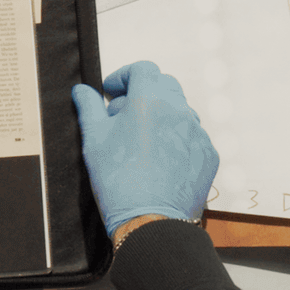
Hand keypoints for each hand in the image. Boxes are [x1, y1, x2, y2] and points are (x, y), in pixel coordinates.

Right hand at [71, 60, 219, 235]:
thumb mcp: (94, 139)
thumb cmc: (120, 181)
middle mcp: (179, 112)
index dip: (123, 75)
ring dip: (160, 114)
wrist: (151, 220)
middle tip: (121, 113)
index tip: (110, 91)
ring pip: (180, 110)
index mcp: (150, 101)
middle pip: (164, 85)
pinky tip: (157, 157)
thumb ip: (88, 108)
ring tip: (139, 137)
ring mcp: (198, 134)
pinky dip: (175, 137)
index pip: (142, 69)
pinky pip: (191, 135)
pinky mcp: (207, 155)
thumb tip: (82, 92)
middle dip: (142, 92)